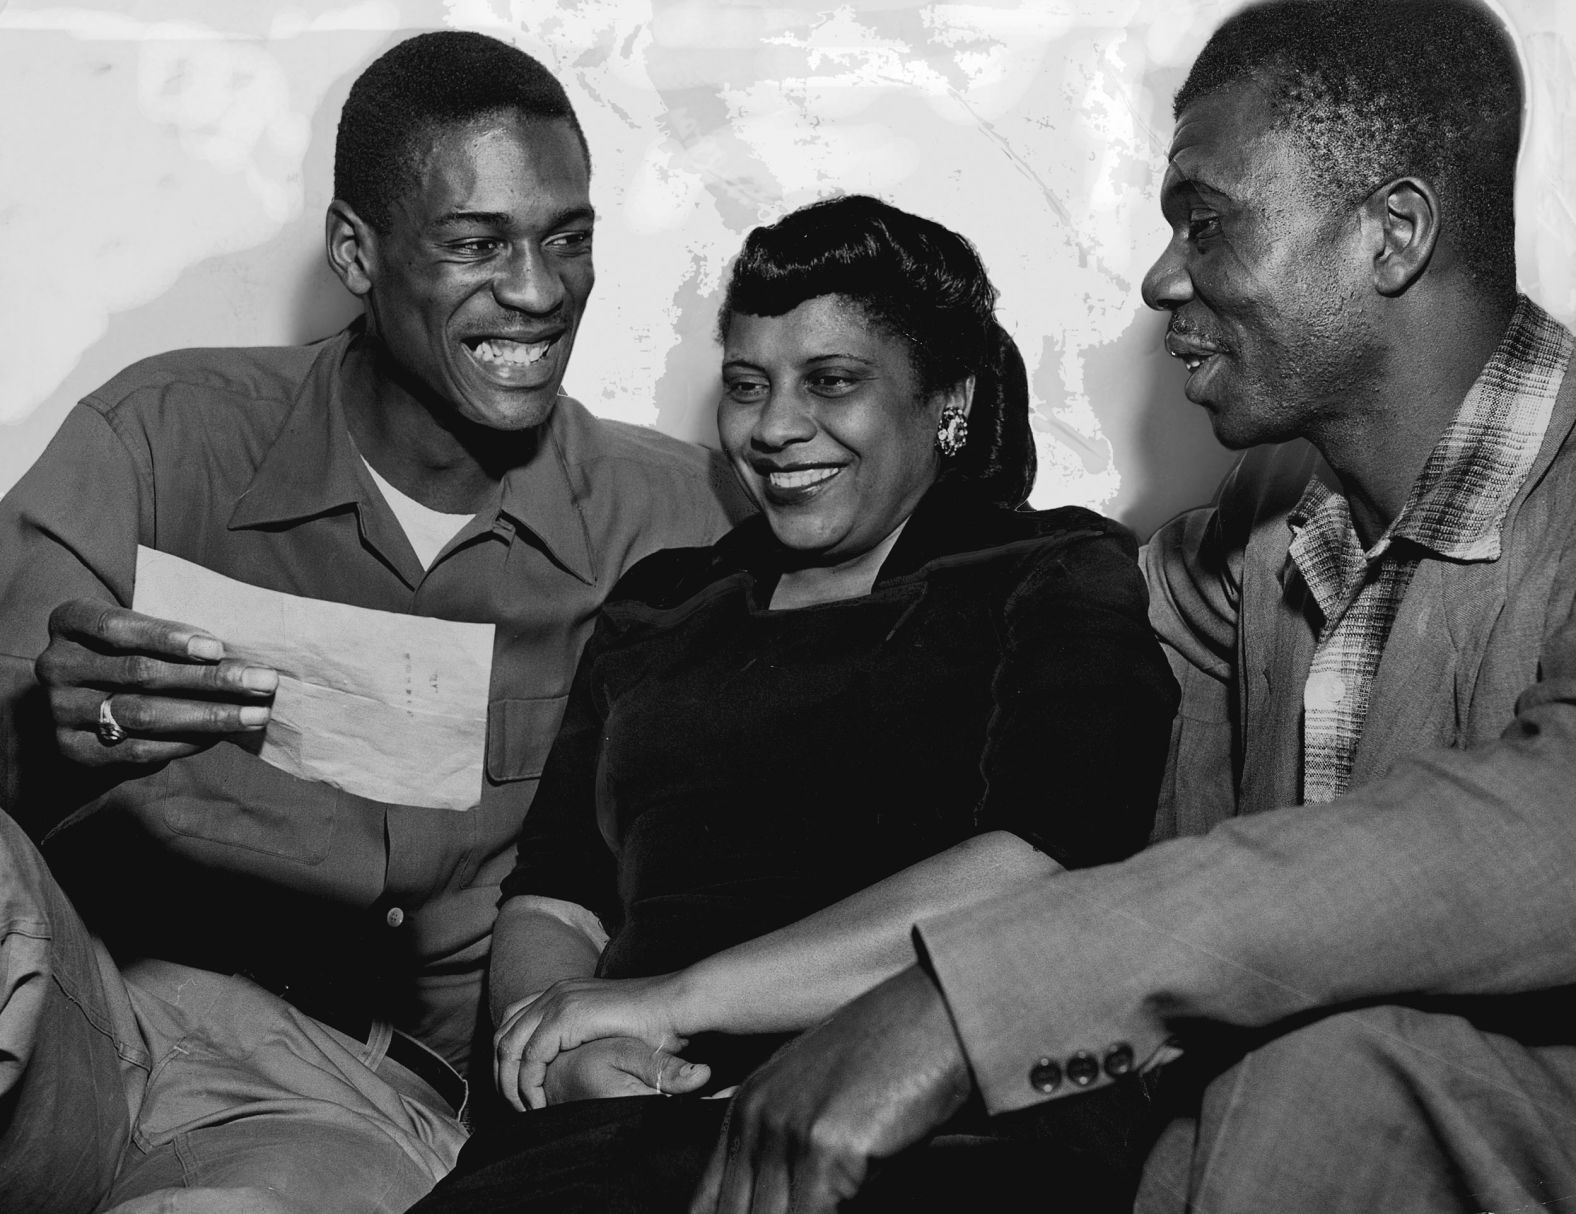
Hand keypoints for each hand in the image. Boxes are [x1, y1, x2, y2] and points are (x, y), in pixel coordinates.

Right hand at [35, 600, 275, 766]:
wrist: (84, 701)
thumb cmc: (129, 651)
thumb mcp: (138, 630)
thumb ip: (174, 636)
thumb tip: (244, 654)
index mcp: (69, 622)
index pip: (116, 627)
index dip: (167, 637)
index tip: (217, 647)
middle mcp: (57, 665)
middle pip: (140, 673)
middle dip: (210, 679)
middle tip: (263, 682)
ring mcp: (62, 709)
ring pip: (143, 713)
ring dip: (208, 715)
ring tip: (256, 714)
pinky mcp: (75, 749)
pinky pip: (138, 748)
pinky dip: (186, 742)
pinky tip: (221, 735)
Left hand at [494, 973, 688, 1110]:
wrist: (675, 1004)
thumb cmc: (653, 1021)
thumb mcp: (608, 1026)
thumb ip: (587, 1036)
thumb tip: (575, 1058)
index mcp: (563, 991)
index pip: (513, 1019)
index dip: (508, 1055)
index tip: (515, 1086)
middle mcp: (556, 992)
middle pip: (504, 1033)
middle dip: (502, 1072)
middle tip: (513, 1103)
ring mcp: (559, 1002)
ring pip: (509, 1047)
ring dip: (510, 1082)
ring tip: (524, 1108)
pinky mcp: (567, 1017)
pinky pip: (530, 1057)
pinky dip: (528, 1084)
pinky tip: (539, 1103)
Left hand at [690, 965, 973, 1213]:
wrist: (934, 1018)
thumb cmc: (891, 1065)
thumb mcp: (820, 1103)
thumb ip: (790, 1159)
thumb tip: (793, 1206)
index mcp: (745, 1110)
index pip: (709, 1202)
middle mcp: (755, 1118)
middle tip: (809, 1208)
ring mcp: (787, 1131)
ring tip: (831, 1205)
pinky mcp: (827, 1148)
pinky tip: (850, 1203)